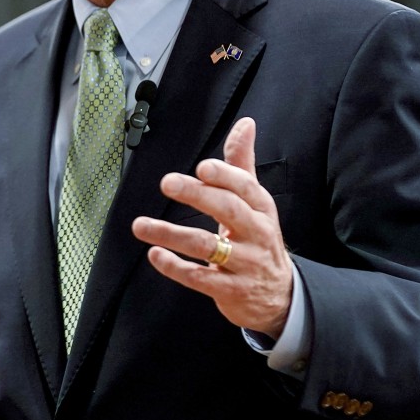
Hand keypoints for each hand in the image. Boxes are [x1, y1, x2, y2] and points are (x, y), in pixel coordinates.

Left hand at [131, 117, 292, 337]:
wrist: (279, 295)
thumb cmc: (258, 239)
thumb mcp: (255, 202)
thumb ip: (242, 164)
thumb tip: (245, 123)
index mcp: (261, 208)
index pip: (245, 187)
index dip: (224, 176)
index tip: (201, 167)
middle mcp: (256, 234)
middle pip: (228, 210)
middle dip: (197, 195)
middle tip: (167, 183)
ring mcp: (245, 264)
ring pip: (206, 246)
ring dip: (171, 234)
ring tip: (141, 225)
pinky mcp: (231, 290)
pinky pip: (200, 278)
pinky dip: (175, 267)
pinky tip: (155, 255)